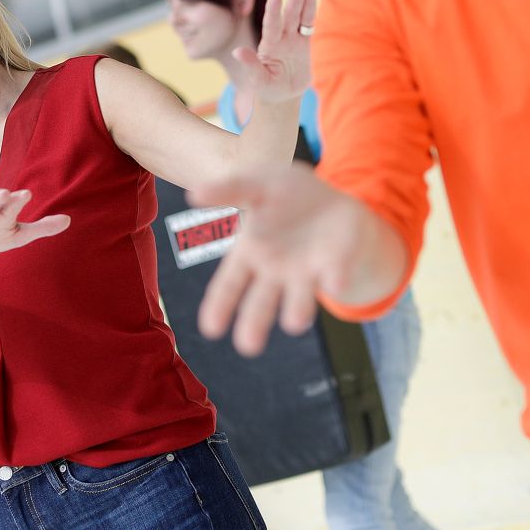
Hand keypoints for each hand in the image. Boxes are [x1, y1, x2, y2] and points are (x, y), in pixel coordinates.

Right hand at [190, 165, 369, 355]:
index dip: (219, 307)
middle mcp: (274, 274)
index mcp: (248, 254)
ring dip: (297, 312)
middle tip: (248, 346)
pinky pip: (335, 275)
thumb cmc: (284, 193)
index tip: (211, 330)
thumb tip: (193, 193)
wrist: (331, 200)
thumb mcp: (257, 183)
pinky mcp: (336, 266)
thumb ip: (229, 189)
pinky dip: (335, 279)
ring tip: (294, 323)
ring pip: (299, 300)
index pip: (229, 285)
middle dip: (254, 325)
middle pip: (260, 303)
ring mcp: (305, 274)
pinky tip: (333, 284)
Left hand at [233, 0, 316, 103]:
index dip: (273, 12)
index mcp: (269, 47)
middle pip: (289, 15)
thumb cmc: (267, 88)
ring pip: (300, 16)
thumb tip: (237, 52)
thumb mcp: (258, 81)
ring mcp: (292, 39)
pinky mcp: (303, 42)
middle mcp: (280, 39)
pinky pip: (308, 24)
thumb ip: (251, 66)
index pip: (271, 26)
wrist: (281, 95)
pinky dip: (311, 9)